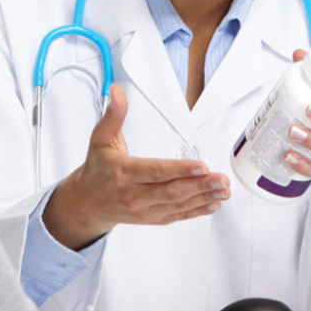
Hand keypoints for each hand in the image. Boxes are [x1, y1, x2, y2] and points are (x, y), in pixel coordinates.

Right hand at [43, 83, 230, 249]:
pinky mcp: (152, 218)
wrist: (87, 203)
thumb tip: (117, 92)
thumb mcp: (100, 139)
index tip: (200, 165)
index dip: (179, 170)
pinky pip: (177, 216)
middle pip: (171, 191)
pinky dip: (197, 211)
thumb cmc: (97, 170)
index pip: (154, 171)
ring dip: (204, 197)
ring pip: (178, 204)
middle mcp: (134, 194)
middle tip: (221, 179)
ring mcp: (144, 210)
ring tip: (223, 190)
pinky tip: (213, 204)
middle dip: (200, 185)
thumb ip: (113, 115)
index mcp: (123, 172)